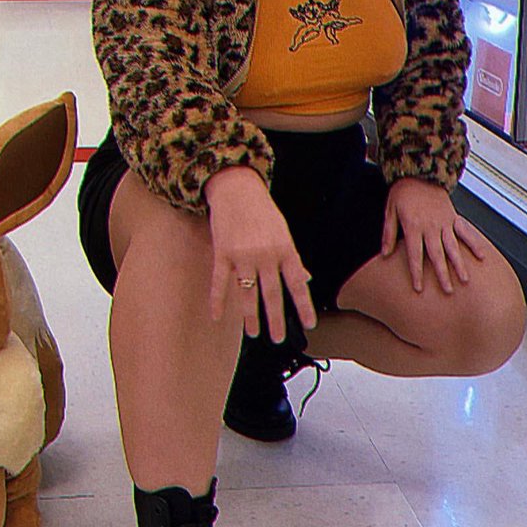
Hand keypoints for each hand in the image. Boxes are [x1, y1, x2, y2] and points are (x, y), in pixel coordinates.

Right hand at [204, 166, 316, 341]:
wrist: (237, 188)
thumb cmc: (262, 210)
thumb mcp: (283, 231)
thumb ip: (292, 258)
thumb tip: (305, 278)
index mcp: (285, 249)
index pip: (297, 283)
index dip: (304, 305)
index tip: (309, 324)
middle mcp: (265, 255)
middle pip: (272, 294)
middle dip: (276, 319)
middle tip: (279, 338)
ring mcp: (243, 255)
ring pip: (247, 293)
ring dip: (250, 316)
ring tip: (254, 333)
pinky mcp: (222, 253)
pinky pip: (220, 282)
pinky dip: (218, 300)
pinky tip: (217, 316)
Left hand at [381, 177, 487, 294]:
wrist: (420, 172)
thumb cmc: (403, 192)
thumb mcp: (389, 211)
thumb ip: (389, 234)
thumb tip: (385, 254)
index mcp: (413, 226)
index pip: (415, 255)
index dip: (416, 273)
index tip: (419, 288)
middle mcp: (431, 227)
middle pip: (437, 255)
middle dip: (442, 275)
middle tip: (447, 291)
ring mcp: (444, 223)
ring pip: (453, 247)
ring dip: (459, 265)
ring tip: (465, 280)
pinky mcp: (453, 218)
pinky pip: (465, 233)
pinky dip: (474, 244)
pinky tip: (482, 257)